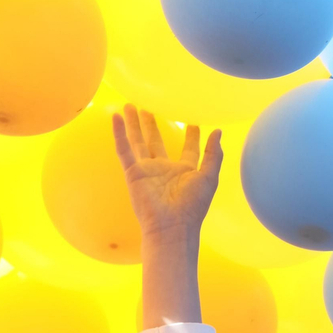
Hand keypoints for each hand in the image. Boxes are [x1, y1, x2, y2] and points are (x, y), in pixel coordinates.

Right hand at [113, 105, 223, 241]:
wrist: (171, 226)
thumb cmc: (193, 206)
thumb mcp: (209, 177)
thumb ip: (213, 155)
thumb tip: (218, 132)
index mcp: (185, 171)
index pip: (188, 149)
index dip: (191, 136)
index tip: (193, 122)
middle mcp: (164, 169)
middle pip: (156, 141)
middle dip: (152, 125)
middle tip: (148, 107)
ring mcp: (147, 171)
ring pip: (138, 142)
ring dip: (133, 124)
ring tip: (129, 106)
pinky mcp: (133, 173)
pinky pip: (124, 150)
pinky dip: (119, 133)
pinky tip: (115, 118)